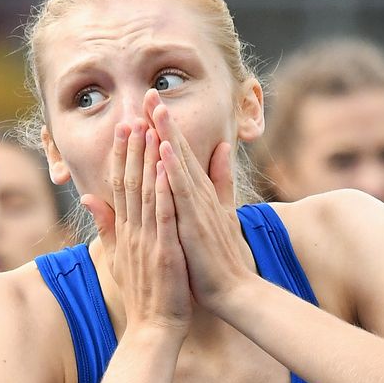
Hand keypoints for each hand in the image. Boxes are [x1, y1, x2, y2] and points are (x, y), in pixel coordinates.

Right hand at [79, 116, 191, 333]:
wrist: (154, 329)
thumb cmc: (144, 295)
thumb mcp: (119, 257)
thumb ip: (106, 226)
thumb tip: (88, 197)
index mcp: (125, 231)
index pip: (120, 185)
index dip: (122, 155)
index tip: (125, 127)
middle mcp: (132, 231)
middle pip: (129, 182)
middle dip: (131, 148)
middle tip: (133, 115)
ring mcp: (147, 241)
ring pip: (145, 193)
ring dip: (146, 160)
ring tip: (148, 130)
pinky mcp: (163, 252)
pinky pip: (162, 216)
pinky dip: (163, 191)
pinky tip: (165, 168)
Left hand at [149, 92, 254, 314]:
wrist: (233, 291)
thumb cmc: (221, 260)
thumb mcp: (221, 215)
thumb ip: (221, 182)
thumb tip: (222, 150)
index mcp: (198, 196)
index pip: (180, 155)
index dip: (166, 129)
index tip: (153, 104)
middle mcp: (199, 196)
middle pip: (179, 151)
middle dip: (164, 121)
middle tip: (150, 91)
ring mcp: (198, 208)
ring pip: (180, 164)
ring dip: (168, 135)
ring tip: (156, 107)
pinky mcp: (196, 222)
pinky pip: (182, 191)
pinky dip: (173, 168)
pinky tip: (164, 148)